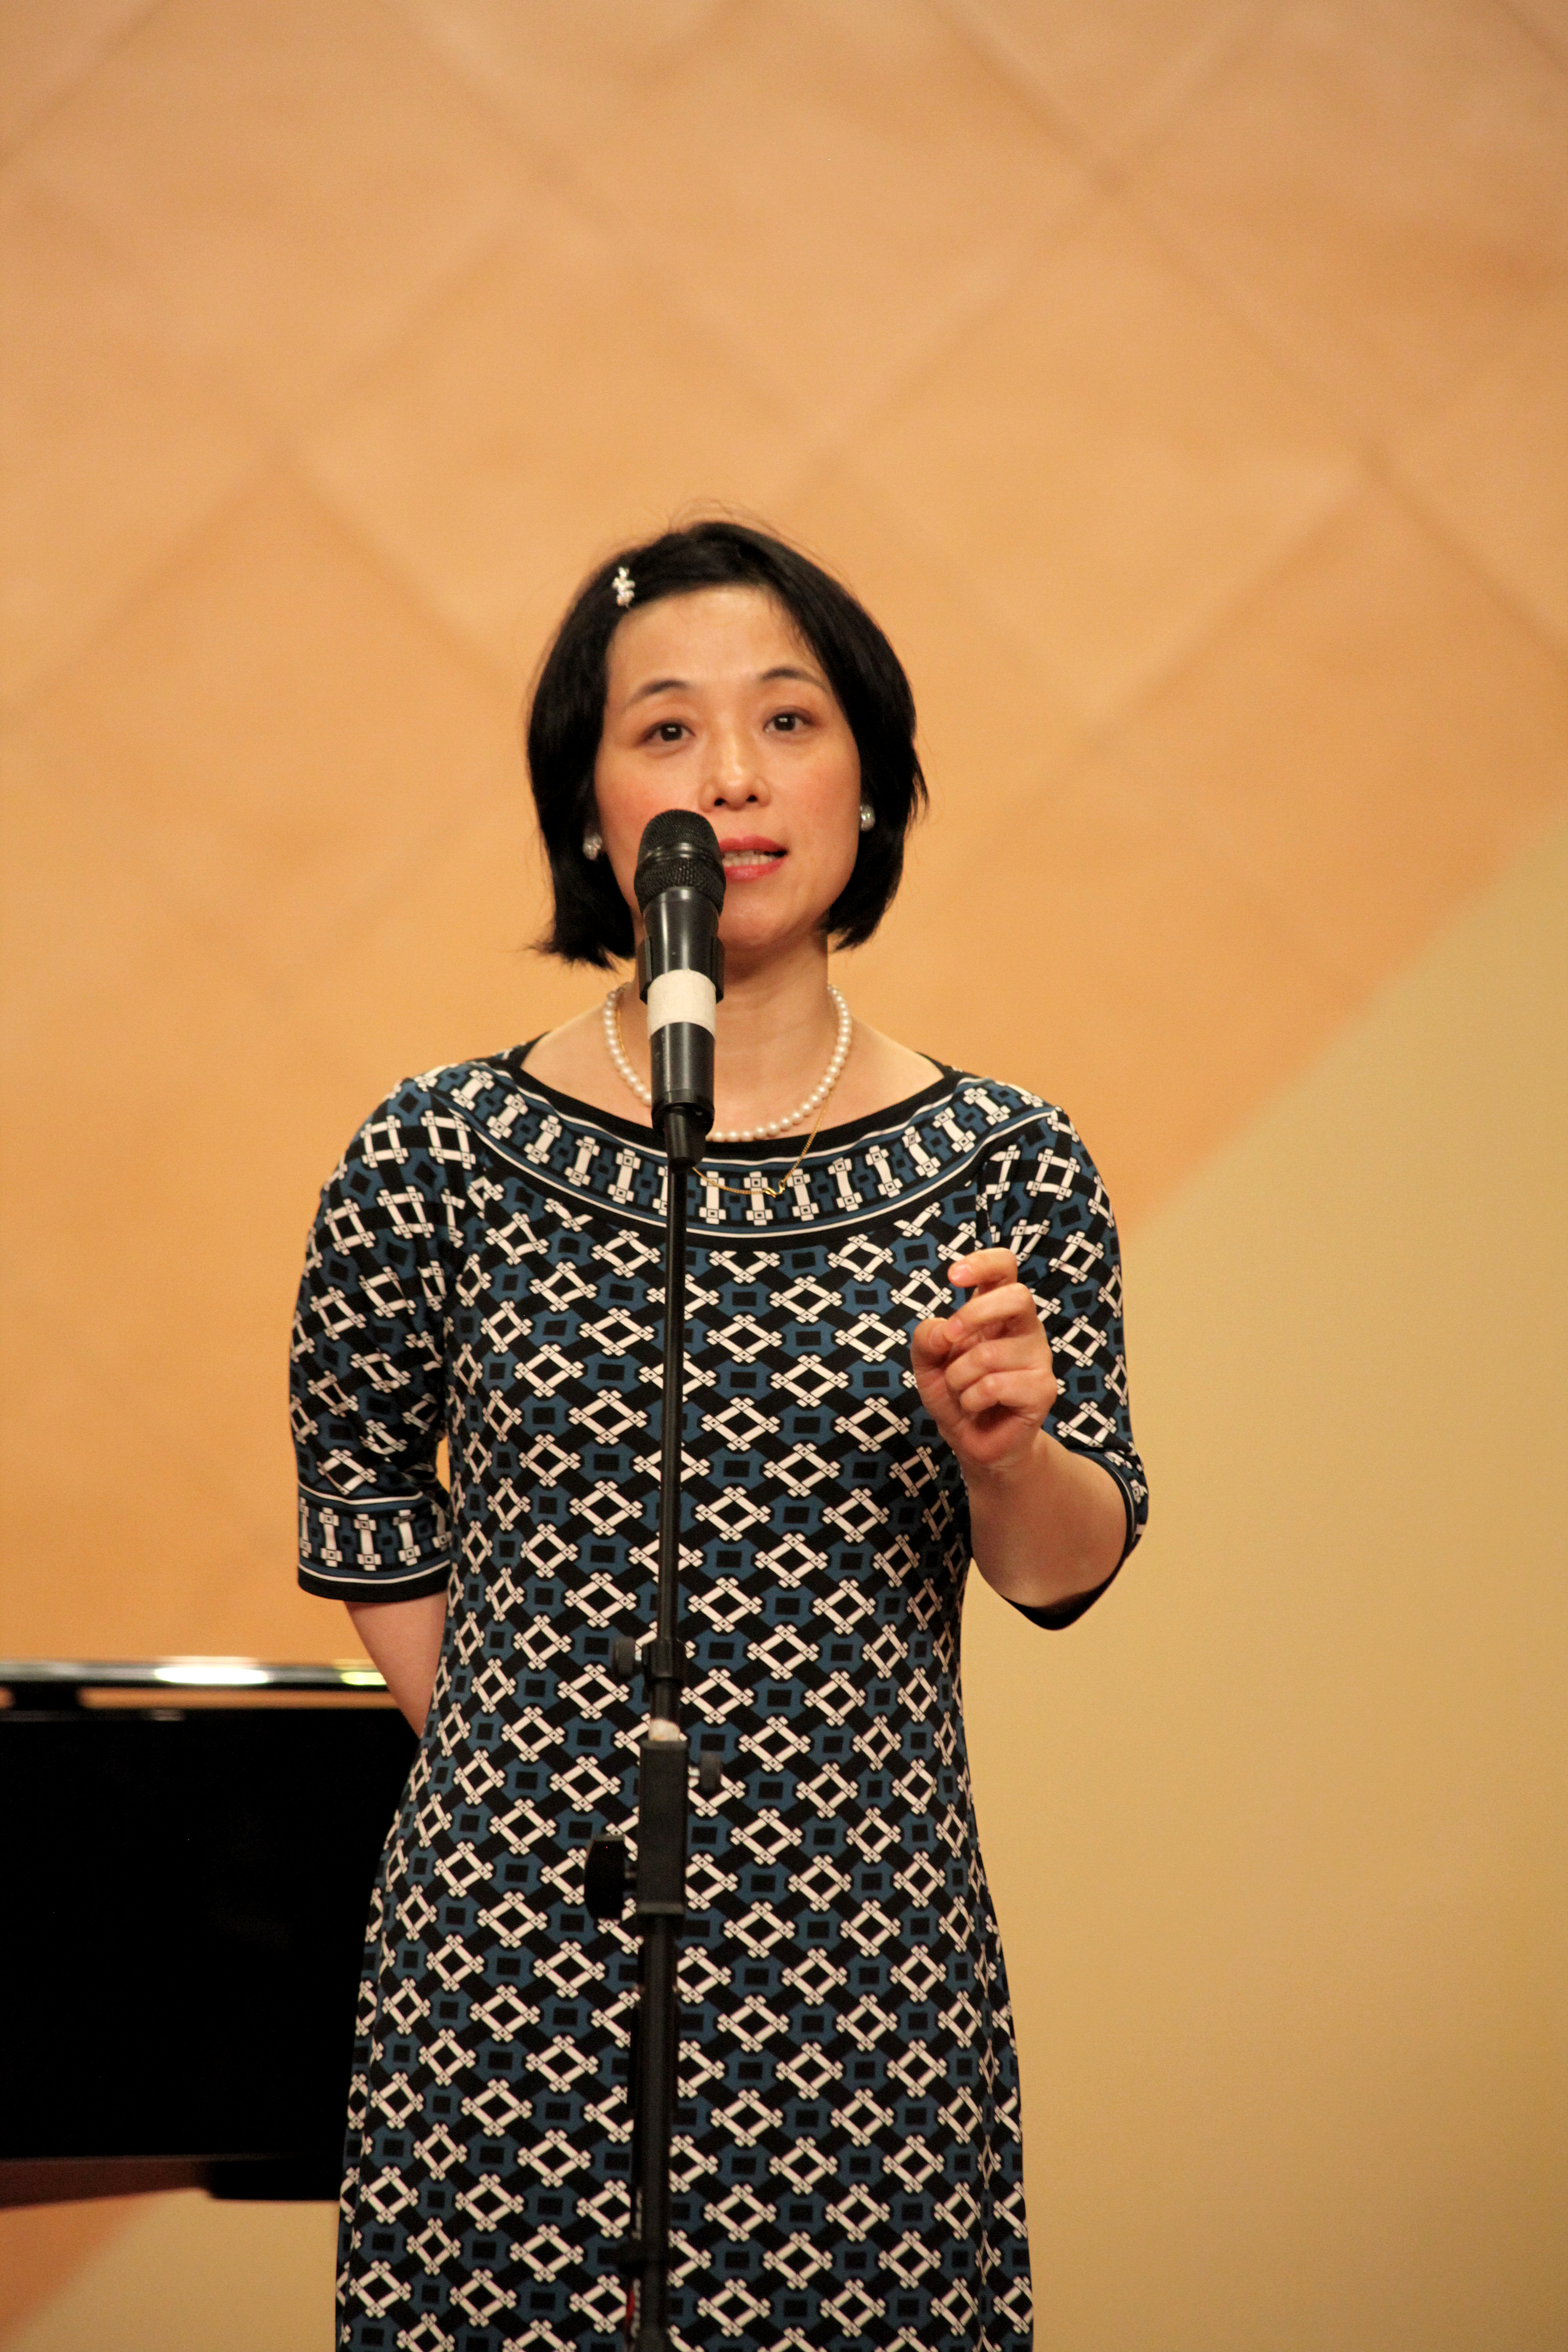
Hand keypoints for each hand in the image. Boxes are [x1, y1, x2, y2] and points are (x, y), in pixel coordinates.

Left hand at [910, 1248, 1057, 1480]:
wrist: (974, 1442)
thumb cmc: (955, 1394)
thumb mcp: (927, 1363)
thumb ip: (926, 1340)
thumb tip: (943, 1331)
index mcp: (999, 1311)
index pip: (1005, 1268)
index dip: (983, 1263)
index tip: (954, 1276)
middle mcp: (1025, 1328)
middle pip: (1017, 1296)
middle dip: (973, 1315)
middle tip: (949, 1339)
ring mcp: (1039, 1358)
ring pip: (988, 1354)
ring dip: (959, 1378)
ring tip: (962, 1392)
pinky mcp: (1043, 1390)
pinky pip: (994, 1385)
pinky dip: (970, 1399)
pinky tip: (976, 1406)